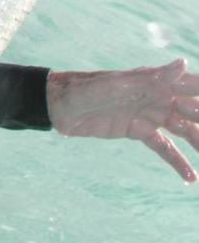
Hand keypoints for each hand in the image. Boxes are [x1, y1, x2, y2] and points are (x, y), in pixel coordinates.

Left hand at [46, 59, 198, 181]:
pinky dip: (178, 161)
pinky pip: (164, 147)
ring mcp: (149, 113)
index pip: (194, 84)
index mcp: (155, 80)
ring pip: (185, 129)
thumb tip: (183, 64)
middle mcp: (157, 95)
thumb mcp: (117, 84)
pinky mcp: (138, 130)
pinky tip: (191, 178)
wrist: (58, 106)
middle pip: (195, 109)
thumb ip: (151, 78)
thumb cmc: (85, 88)